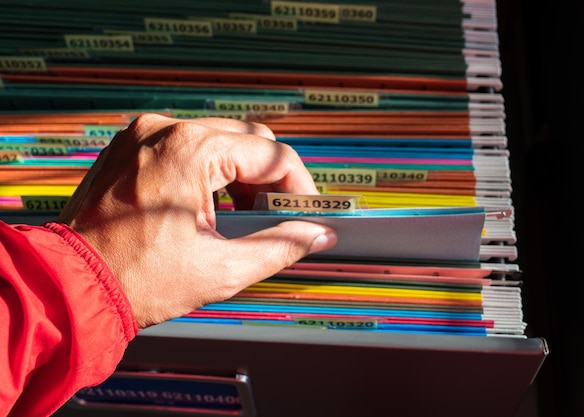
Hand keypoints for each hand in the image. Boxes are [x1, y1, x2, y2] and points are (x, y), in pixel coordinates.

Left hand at [58, 113, 336, 327]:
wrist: (71, 287)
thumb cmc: (137, 280)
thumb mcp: (222, 269)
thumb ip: (281, 246)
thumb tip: (318, 235)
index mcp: (191, 151)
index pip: (273, 156)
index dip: (301, 188)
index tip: (308, 216)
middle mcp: (166, 130)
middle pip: (249, 140)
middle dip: (270, 180)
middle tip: (275, 219)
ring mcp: (143, 135)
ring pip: (219, 140)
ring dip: (240, 174)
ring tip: (240, 217)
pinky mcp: (130, 146)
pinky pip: (187, 146)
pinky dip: (208, 171)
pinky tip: (208, 206)